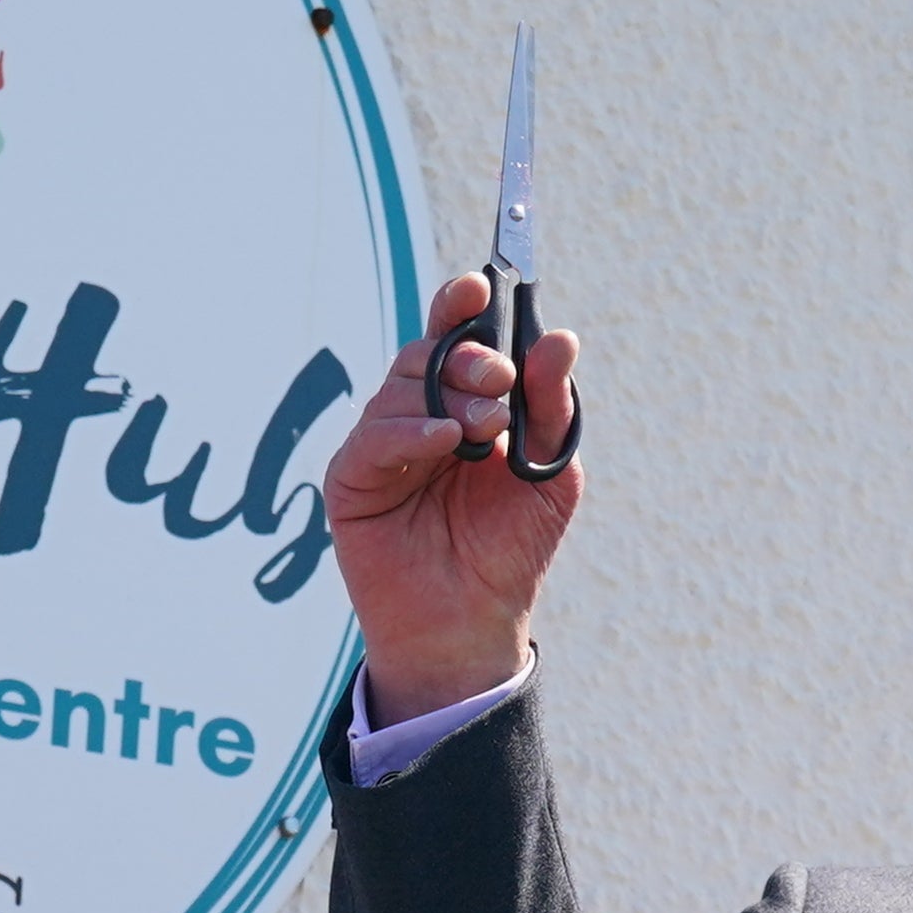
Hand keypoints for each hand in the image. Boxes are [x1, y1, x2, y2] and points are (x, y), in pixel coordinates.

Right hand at [319, 270, 582, 717]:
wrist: (472, 625)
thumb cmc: (510, 551)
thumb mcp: (549, 473)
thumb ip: (551, 407)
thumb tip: (560, 338)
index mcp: (465, 406)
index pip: (457, 337)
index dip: (462, 305)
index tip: (481, 287)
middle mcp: (419, 416)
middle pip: (429, 351)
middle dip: (468, 355)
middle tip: (500, 383)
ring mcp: (382, 446)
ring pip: (401, 384)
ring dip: (447, 396)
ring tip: (482, 432)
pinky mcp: (353, 480)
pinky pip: (373, 436)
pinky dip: (410, 431)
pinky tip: (443, 443)